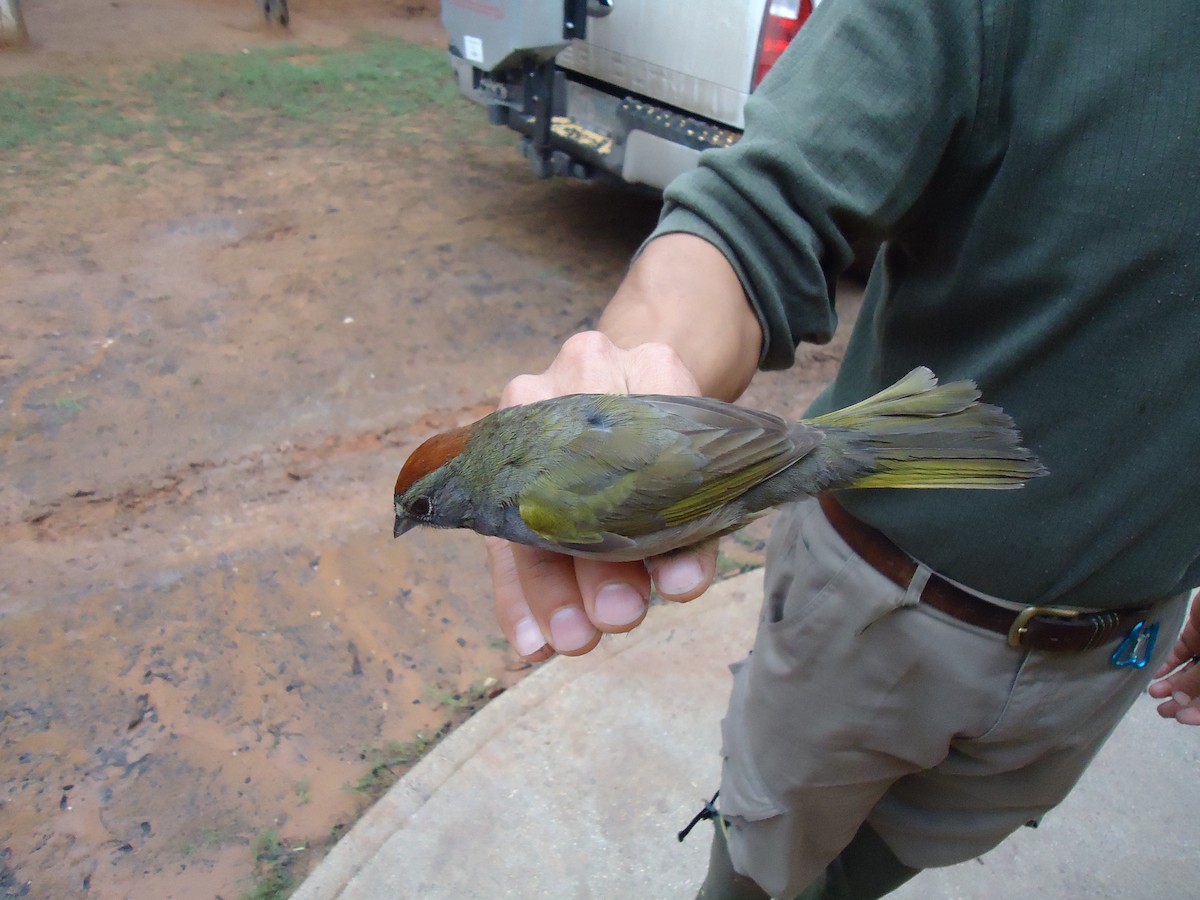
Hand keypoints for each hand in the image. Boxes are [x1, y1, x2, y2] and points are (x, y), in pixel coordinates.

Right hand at [487, 331, 719, 660]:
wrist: (643, 376)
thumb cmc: (680, 426)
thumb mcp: (704, 456)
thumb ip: (697, 519)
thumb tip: (680, 585)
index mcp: (640, 366)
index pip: (641, 457)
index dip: (645, 533)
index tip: (654, 599)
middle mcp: (573, 379)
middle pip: (572, 481)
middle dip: (592, 567)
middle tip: (617, 619)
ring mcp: (531, 411)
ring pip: (529, 508)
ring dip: (549, 589)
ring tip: (570, 642)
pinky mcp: (506, 450)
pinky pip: (503, 526)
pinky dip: (516, 589)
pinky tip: (528, 639)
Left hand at [1148, 596, 1199, 724]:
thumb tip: (1181, 701)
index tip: (1183, 718)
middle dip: (1184, 701)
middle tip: (1164, 710)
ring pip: (1191, 673)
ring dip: (1173, 684)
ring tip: (1155, 694)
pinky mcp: (1196, 633)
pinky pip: (1181, 653)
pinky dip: (1168, 664)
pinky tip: (1155, 674)